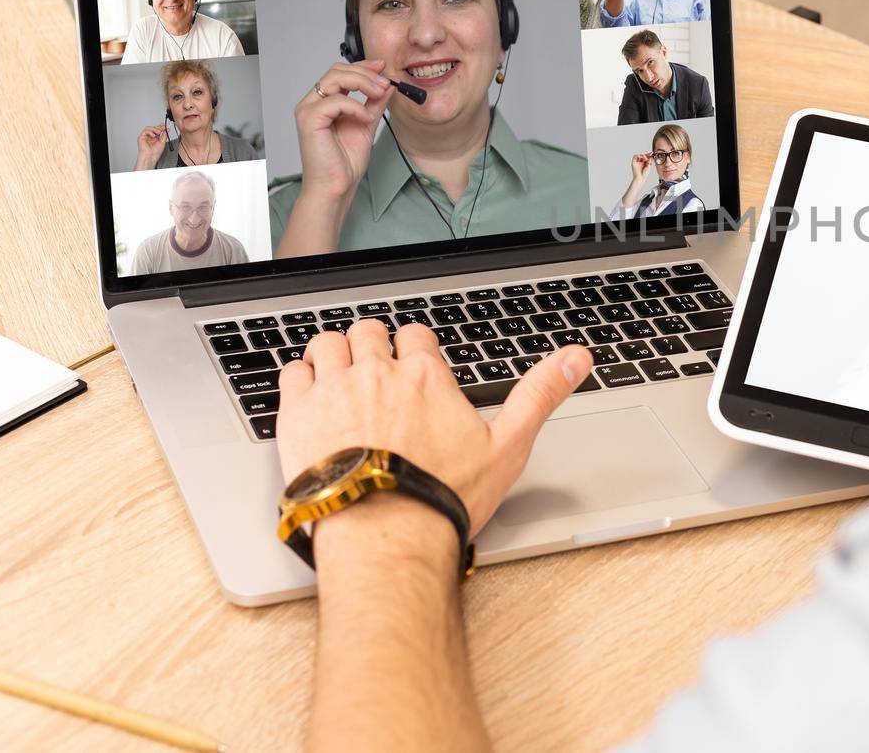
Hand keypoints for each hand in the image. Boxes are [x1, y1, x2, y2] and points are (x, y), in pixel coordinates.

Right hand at [135, 125, 166, 168]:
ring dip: (154, 129)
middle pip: (153, 128)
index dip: (161, 127)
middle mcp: (150, 137)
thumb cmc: (155, 152)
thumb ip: (164, 135)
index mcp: (155, 138)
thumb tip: (166, 130)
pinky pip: (145, 131)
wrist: (151, 156)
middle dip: (158, 127)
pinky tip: (153, 135)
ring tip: (158, 132)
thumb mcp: (162, 142)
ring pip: (148, 128)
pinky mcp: (141, 137)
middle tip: (163, 128)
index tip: (165, 127)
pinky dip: (150, 132)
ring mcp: (145, 137)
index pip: (157, 130)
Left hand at [277, 320, 593, 535]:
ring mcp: (334, 390)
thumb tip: (577, 358)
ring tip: (338, 372)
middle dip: (373, 346)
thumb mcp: (508, 446)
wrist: (385, 535)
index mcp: (427, 376)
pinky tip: (308, 392)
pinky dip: (299, 375)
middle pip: (370, 333)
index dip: (414, 349)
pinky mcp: (297, 415)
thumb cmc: (442, 498)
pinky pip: (290, 371)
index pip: (416, 337)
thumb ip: (540, 394)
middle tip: (374, 368)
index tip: (413, 364)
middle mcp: (379, 373)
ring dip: (334, 352)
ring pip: (328, 344)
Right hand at [293, 59, 393, 203]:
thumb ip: (374, 104)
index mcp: (324, 103)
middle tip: (385, 82)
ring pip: (334, 78)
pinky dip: (355, 106)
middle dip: (365, 73)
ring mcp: (308, 110)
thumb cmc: (344, 161)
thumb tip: (387, 85)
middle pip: (337, 71)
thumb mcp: (366, 125)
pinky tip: (365, 118)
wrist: (336, 185)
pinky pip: (335, 100)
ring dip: (362, 82)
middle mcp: (313, 103)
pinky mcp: (309, 120)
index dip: (362, 67)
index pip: (341, 73)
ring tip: (379, 93)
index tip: (382, 67)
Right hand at [629, 152, 652, 182]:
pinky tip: (642, 157)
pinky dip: (638, 155)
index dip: (648, 155)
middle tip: (650, 155)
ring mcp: (637, 162)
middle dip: (646, 155)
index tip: (652, 153)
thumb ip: (650, 161)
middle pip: (643, 155)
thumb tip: (651, 156)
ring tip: (646, 159)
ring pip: (639, 155)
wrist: (640, 178)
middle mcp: (640, 162)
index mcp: (644, 163)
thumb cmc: (644, 174)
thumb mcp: (649, 166)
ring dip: (643, 155)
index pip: (646, 157)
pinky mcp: (633, 162)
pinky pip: (635, 156)